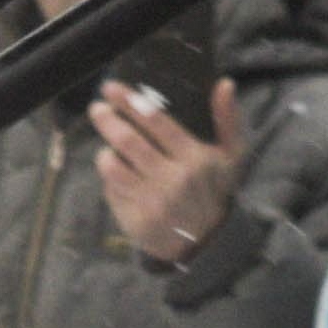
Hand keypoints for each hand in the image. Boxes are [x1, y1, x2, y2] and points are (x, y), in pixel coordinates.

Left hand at [88, 81, 244, 264]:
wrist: (206, 243)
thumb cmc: (214, 190)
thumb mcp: (231, 157)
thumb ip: (227, 119)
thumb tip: (224, 83)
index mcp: (195, 158)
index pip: (156, 122)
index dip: (130, 102)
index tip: (111, 88)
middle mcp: (172, 180)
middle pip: (128, 141)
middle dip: (107, 120)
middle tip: (97, 108)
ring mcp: (152, 202)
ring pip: (112, 166)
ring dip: (105, 151)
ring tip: (107, 146)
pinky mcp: (135, 221)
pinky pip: (111, 190)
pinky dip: (110, 178)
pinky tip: (117, 174)